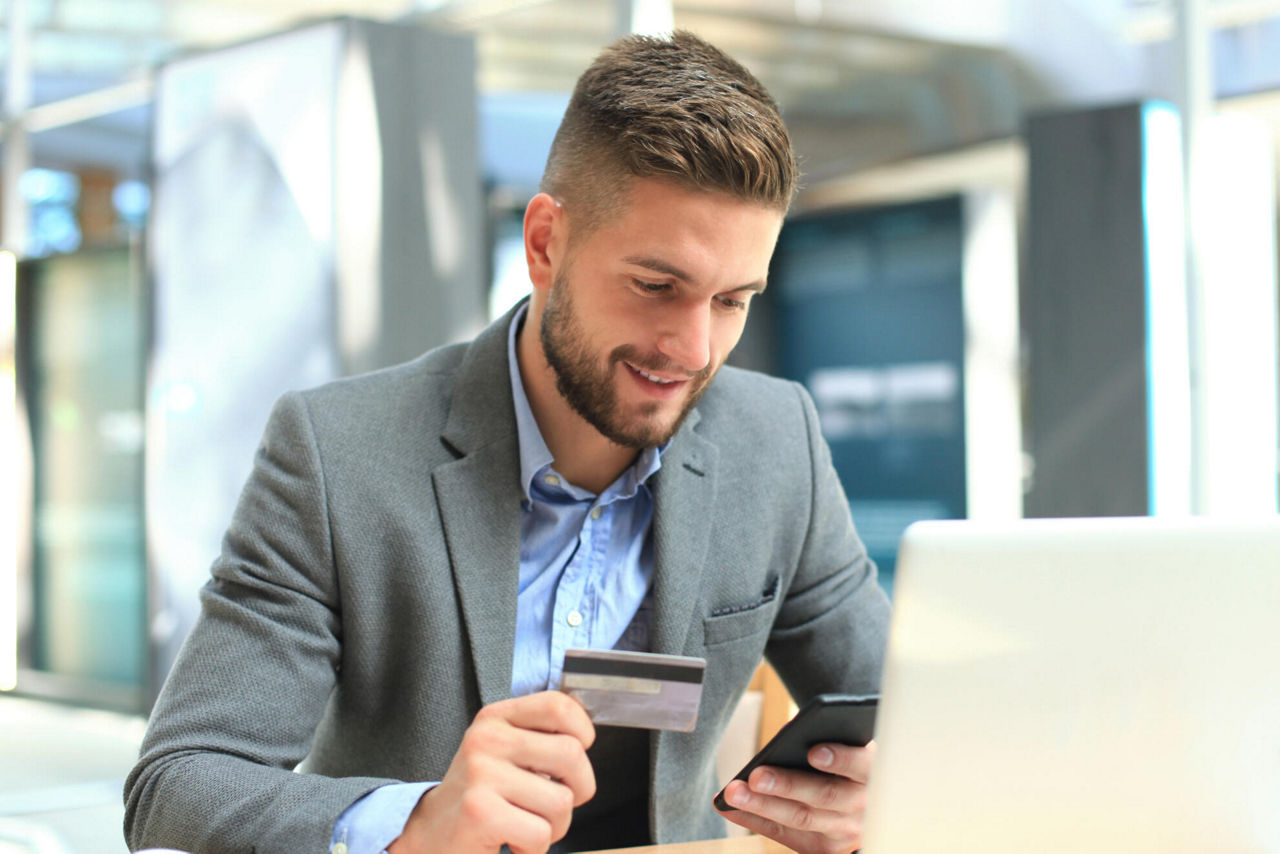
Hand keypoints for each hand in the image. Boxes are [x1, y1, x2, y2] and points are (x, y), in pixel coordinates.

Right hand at [389, 691, 596, 853]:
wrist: (428, 835)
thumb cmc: (479, 796)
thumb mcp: (503, 752)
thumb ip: (539, 737)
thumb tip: (586, 737)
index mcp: (495, 718)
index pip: (558, 706)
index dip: (582, 731)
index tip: (576, 754)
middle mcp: (486, 739)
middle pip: (571, 754)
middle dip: (578, 790)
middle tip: (554, 805)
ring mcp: (481, 774)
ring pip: (561, 801)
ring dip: (554, 827)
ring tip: (526, 825)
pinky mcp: (480, 812)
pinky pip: (540, 833)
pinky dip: (534, 849)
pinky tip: (511, 842)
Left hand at [714, 741, 874, 853]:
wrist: (869, 805)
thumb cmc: (849, 764)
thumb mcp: (852, 747)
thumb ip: (831, 738)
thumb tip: (787, 734)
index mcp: (874, 772)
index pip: (861, 765)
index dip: (840, 759)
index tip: (813, 752)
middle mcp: (863, 805)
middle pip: (824, 796)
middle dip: (787, 785)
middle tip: (756, 775)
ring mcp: (845, 831)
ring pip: (801, 819)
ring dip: (762, 806)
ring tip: (733, 792)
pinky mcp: (826, 849)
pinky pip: (785, 835)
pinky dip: (755, 820)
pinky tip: (729, 808)